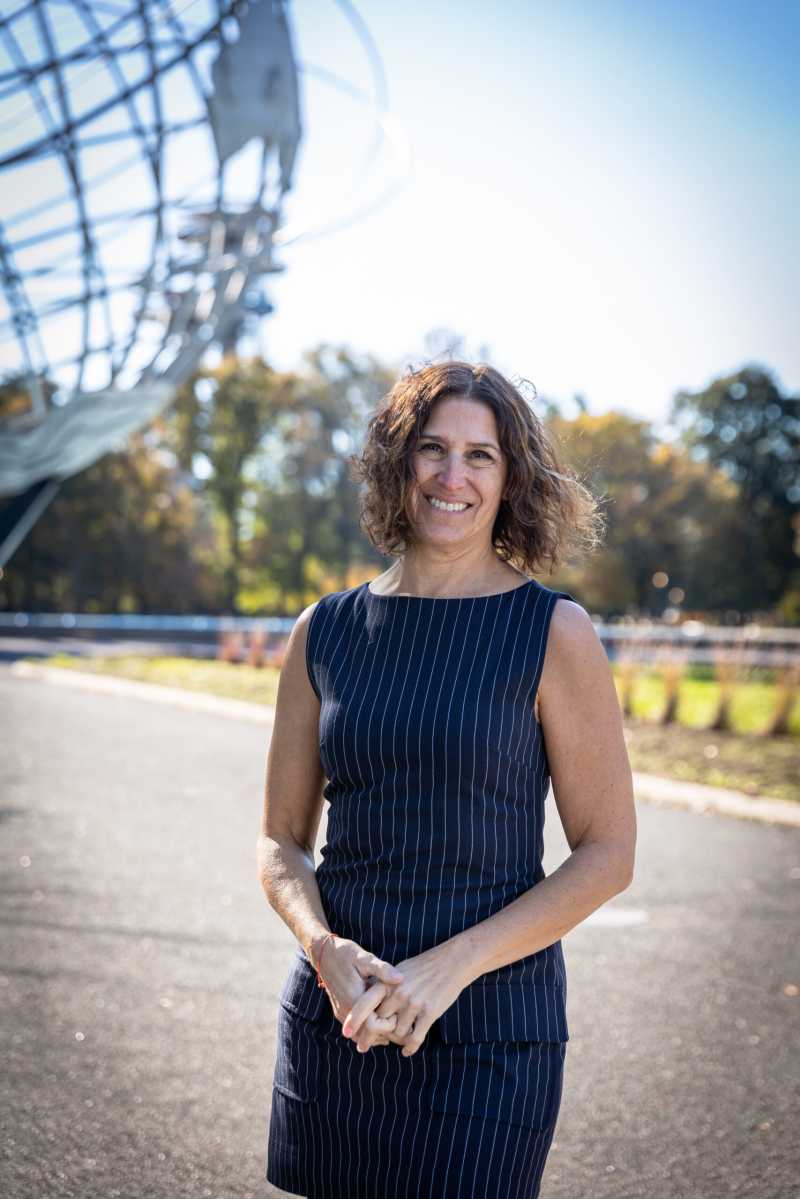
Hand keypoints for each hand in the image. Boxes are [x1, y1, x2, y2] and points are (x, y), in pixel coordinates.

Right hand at [315, 935, 404, 1043]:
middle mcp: (346, 1012)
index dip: (389, 1024)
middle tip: (401, 1020)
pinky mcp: (340, 1013)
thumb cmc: (345, 954)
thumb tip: (401, 978)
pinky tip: (381, 1018)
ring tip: (394, 1020)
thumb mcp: (364, 958)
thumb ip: (382, 970)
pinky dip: (369, 1031)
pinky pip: (356, 1031)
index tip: (399, 1012)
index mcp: (353, 999)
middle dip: (386, 1032)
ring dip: (377, 1033)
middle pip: (368, 1037)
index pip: (373, 1027)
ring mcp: (342, 1014)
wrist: (323, 954)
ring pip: (362, 1037)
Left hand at [342, 942, 467, 1056]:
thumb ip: (385, 987)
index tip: (346, 1034)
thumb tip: (370, 1003)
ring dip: (396, 1040)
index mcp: (388, 982)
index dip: (354, 1020)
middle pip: (379, 1023)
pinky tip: (407, 1051)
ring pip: (397, 1033)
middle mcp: (398, 993)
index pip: (365, 1003)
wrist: (453, 961)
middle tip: (371, 1044)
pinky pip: (415, 1038)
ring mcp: (414, 1003)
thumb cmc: (424, 966)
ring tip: (397, 1041)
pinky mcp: (430, 1012)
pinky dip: (409, 1048)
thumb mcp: (400, 971)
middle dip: (376, 1035)